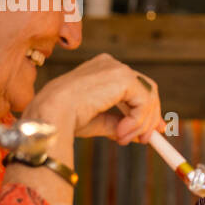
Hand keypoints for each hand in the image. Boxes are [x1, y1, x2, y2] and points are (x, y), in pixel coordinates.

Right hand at [22, 53, 164, 157]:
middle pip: (146, 88)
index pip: (134, 86)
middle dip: (151, 116)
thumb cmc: (67, 117)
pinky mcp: (123, 77)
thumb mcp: (98, 120)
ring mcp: (117, 68)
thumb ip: (118, 121)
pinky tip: (120, 132)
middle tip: (149, 139)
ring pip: (147, 97)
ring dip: (141, 124)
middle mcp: (110, 64)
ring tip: (124, 139)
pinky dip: (137, 121)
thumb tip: (137, 133)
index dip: (145, 108)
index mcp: (101, 70)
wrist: (53, 114)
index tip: (152, 129)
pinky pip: (143, 102)